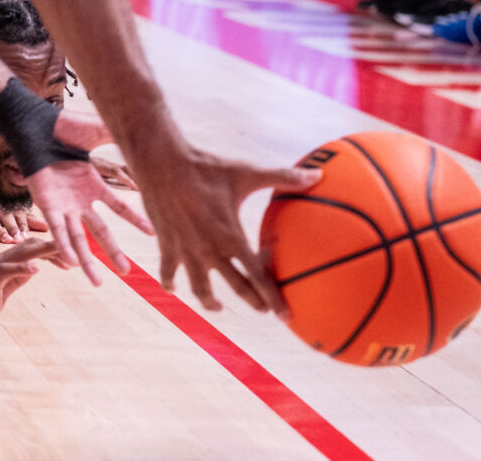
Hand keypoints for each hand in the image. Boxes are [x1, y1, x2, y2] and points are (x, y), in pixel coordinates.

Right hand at [0, 203, 47, 242]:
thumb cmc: (3, 211)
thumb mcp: (16, 214)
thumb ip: (30, 221)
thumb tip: (47, 228)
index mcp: (11, 206)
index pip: (18, 214)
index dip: (22, 224)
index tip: (26, 235)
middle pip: (6, 216)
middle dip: (12, 227)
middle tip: (18, 238)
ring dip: (0, 230)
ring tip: (7, 240)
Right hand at [0, 239, 64, 334]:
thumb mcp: (1, 292)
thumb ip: (15, 279)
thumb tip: (33, 269)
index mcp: (3, 263)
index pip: (31, 250)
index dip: (52, 251)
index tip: (71, 259)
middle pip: (30, 246)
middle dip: (55, 247)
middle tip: (79, 252)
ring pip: (21, 252)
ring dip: (45, 250)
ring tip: (66, 250)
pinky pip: (5, 271)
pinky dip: (22, 267)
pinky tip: (37, 268)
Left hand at [24, 111, 153, 286]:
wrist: (37, 125)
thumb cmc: (64, 126)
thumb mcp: (100, 131)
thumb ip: (120, 136)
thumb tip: (147, 131)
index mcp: (93, 184)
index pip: (119, 207)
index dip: (136, 220)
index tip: (154, 233)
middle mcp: (79, 199)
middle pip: (100, 232)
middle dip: (112, 253)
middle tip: (125, 273)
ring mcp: (63, 204)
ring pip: (78, 238)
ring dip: (87, 260)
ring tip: (97, 283)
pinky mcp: (47, 204)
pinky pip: (57, 229)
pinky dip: (64, 245)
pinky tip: (73, 262)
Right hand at [139, 146, 320, 314]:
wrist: (163, 164)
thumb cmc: (206, 167)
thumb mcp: (246, 172)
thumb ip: (283, 177)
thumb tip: (317, 176)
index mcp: (231, 238)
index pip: (258, 278)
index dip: (273, 299)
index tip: (284, 317)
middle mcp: (210, 251)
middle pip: (236, 287)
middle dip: (253, 302)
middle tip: (263, 310)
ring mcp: (186, 251)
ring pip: (200, 287)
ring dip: (210, 301)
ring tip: (217, 306)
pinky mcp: (166, 244)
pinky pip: (168, 272)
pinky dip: (170, 282)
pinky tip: (172, 288)